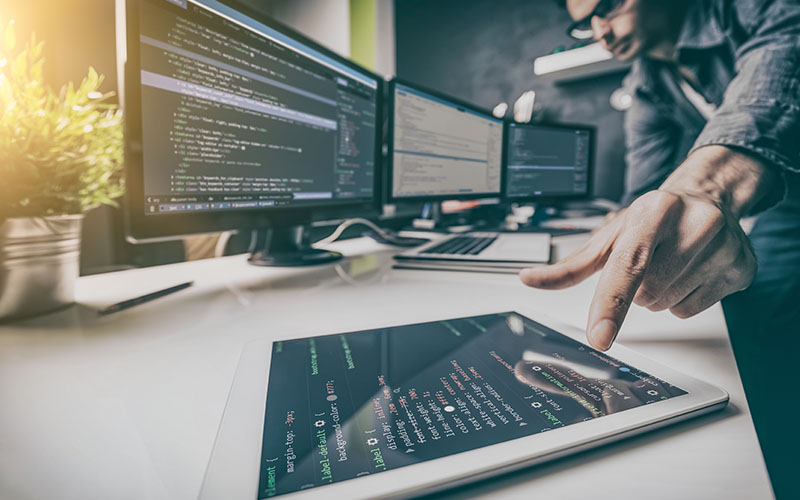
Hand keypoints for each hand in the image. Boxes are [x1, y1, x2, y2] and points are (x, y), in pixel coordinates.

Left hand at [519, 146, 781, 350]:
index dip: (610, 304)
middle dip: (638, 288)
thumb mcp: (610, 235)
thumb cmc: (653, 219)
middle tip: (649, 262)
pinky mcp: (742, 269)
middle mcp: (694, 225)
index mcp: (654, 211)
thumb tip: (528, 279)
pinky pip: (692, 311)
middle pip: (645, 295)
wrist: (709, 197)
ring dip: (659, 295)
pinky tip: (690, 272)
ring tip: (670, 264)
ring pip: (667, 306)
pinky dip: (682, 300)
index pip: (627, 267)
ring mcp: (723, 247)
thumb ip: (570, 265)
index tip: (600, 337)